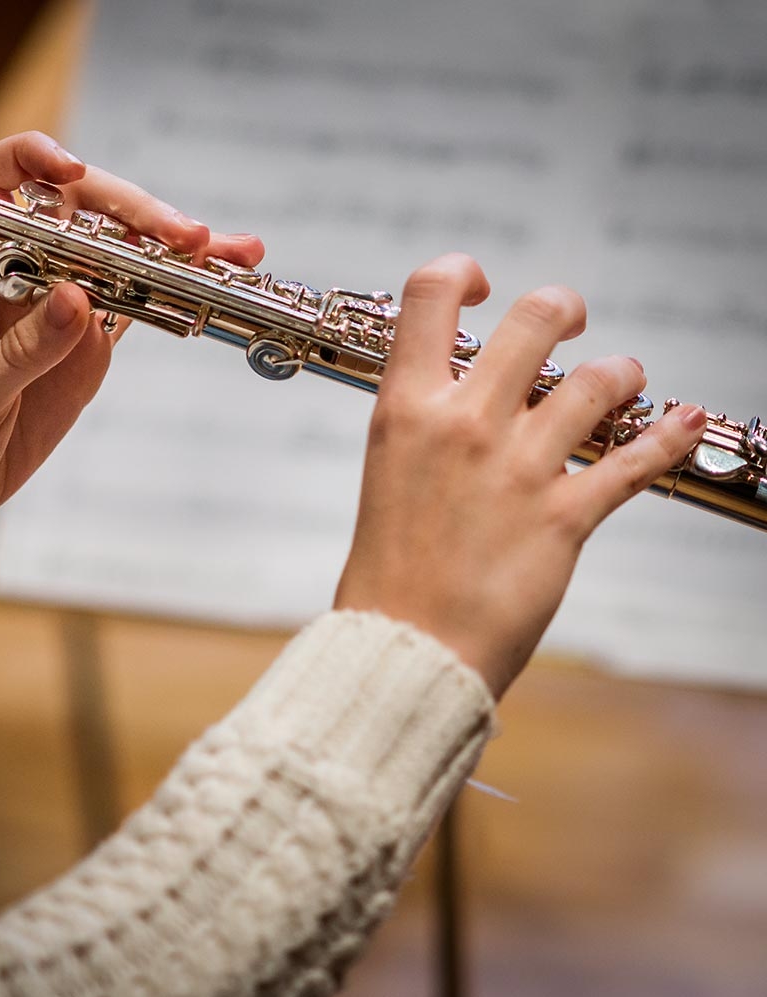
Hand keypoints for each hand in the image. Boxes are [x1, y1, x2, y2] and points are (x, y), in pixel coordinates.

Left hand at [0, 131, 264, 548]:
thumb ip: (20, 353)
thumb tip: (78, 299)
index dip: (28, 163)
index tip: (72, 171)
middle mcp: (19, 278)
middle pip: (80, 215)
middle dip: (137, 215)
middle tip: (192, 238)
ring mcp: (59, 310)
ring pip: (121, 257)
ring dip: (176, 249)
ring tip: (236, 252)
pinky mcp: (86, 345)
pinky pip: (137, 306)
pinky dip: (178, 294)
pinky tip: (217, 284)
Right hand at [333, 253, 705, 696]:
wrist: (404, 649)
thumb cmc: (388, 572)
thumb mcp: (386, 475)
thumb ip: (426, 425)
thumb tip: (470, 393)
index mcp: (405, 409)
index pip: (429, 294)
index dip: (463, 273)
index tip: (482, 290)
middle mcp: (464, 423)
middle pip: (537, 317)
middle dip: (563, 309)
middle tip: (569, 324)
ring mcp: (518, 467)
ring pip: (601, 379)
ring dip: (621, 374)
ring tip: (622, 384)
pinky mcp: (564, 516)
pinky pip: (638, 458)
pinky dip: (670, 434)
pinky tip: (684, 420)